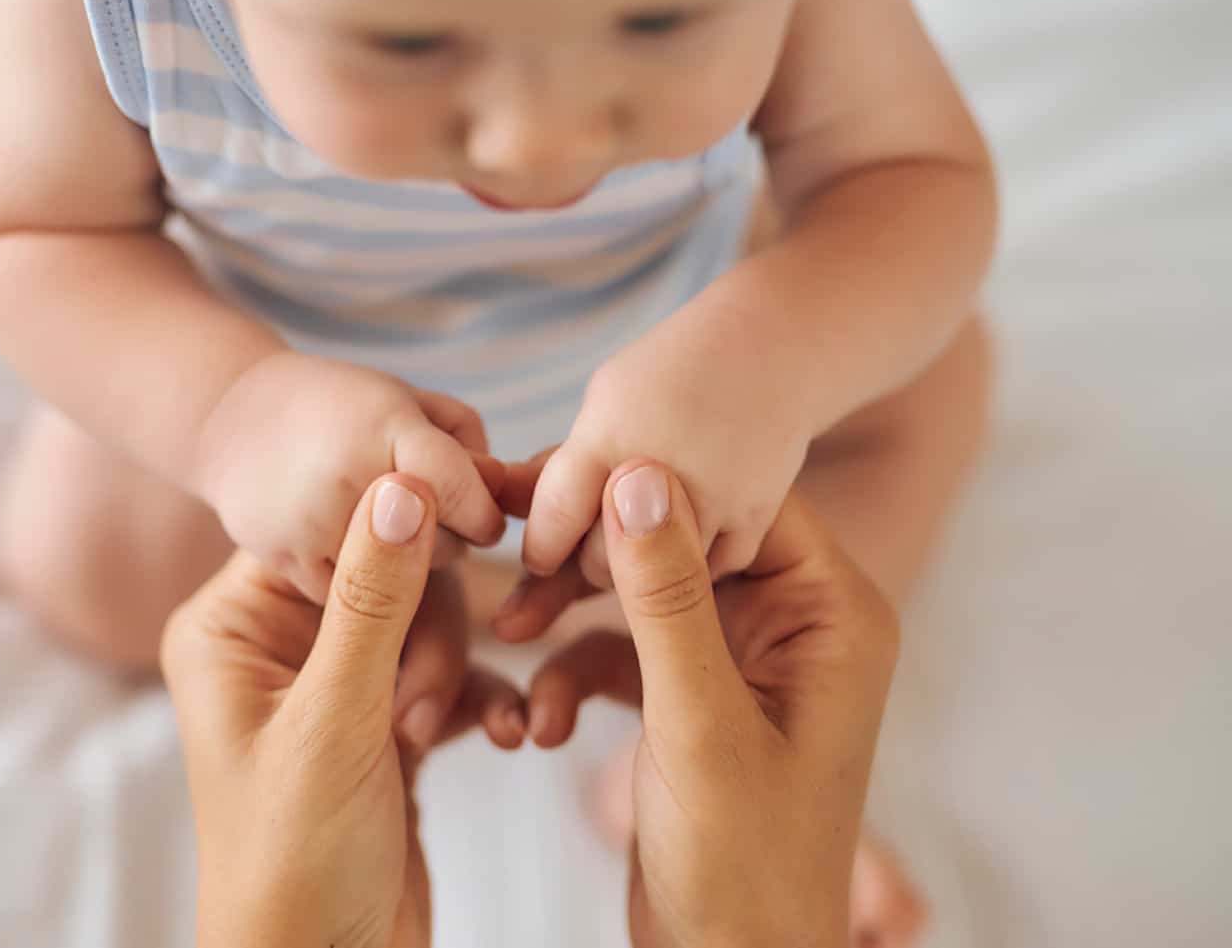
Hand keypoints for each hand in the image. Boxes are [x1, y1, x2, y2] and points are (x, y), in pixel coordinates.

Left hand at [161, 475, 524, 947]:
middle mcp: (279, 650)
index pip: (321, 534)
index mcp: (233, 631)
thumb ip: (374, 598)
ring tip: (432, 736)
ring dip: (449, 676)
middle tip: (418, 707)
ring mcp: (336, 690)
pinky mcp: (385, 729)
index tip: (464, 534)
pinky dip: (479, 702)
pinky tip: (507, 734)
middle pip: (386, 576)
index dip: (393, 531)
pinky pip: (450, 679)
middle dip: (423, 638)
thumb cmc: (293, 861)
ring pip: (427, 626)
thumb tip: (403, 485)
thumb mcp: (335, 719)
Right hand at [196, 352, 507, 602]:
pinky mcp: (283, 561)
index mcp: (384, 426)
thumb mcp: (415, 402)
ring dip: (405, 564)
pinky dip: (359, 582)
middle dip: (446, 535)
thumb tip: (499, 500)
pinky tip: (347, 545)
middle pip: (438, 544)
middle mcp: (346, 478)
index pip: (465, 492)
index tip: (483, 518)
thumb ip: (469, 447)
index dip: (485, 513)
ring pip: (398, 581)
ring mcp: (310, 524)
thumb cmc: (349, 408)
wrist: (238, 418)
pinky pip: (352, 599)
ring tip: (381, 524)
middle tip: (424, 514)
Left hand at [519, 294, 811, 588]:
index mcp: (606, 440)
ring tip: (644, 526)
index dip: (541, 548)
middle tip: (601, 532)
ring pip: (652, 582)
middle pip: (597, 564)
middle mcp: (658, 475)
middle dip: (589, 557)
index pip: (552, 524)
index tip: (545, 550)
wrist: (768, 347)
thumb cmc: (667, 375)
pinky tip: (691, 524)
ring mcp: (712, 501)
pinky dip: (692, 559)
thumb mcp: (602, 405)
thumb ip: (557, 470)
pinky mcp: (753, 521)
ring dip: (640, 567)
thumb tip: (501, 518)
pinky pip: (704, 574)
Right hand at [525, 460, 898, 947]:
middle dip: (595, 554)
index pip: (743, 500)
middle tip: (519, 546)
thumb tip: (636, 476)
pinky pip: (624, 649)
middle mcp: (793, 624)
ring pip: (643, 591)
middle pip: (683, 539)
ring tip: (510, 632)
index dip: (654, 482)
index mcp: (829, 613)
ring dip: (572, 613)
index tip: (563, 478)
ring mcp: (742, 660)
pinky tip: (545, 721)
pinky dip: (576, 672)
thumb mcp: (699, 723)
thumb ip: (668, 597)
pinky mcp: (694, 695)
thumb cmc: (744, 863)